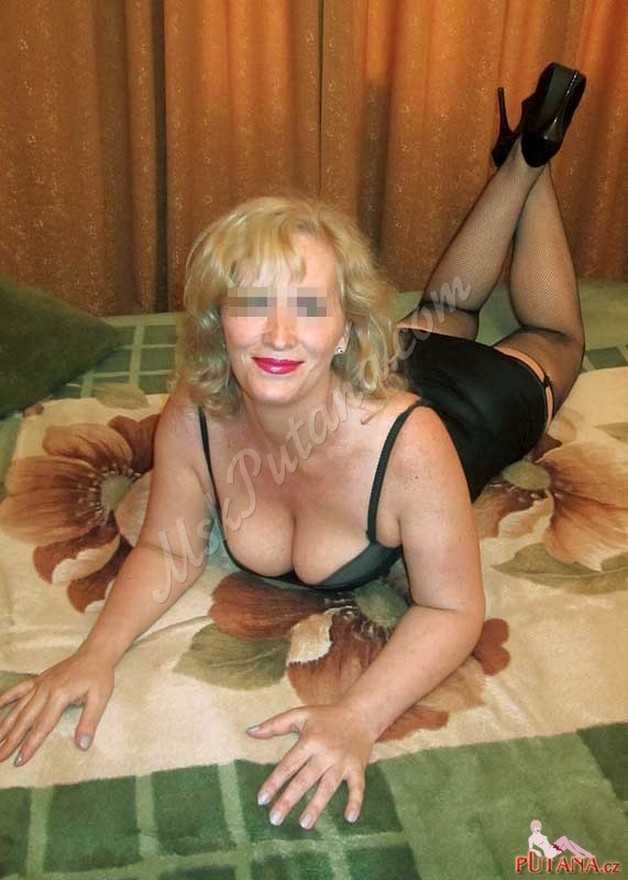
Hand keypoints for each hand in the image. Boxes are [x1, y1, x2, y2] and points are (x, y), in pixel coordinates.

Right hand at [0, 649, 114, 766]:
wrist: (95, 653)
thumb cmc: (99, 676)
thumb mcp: (100, 698)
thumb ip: (89, 722)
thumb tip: (82, 745)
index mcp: (59, 696)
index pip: (42, 726)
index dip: (30, 745)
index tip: (19, 761)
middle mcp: (45, 690)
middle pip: (25, 720)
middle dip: (11, 740)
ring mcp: (40, 684)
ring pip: (18, 708)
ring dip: (5, 725)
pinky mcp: (39, 679)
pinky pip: (18, 689)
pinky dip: (5, 698)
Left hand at [246, 703, 376, 830]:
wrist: (361, 713)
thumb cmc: (325, 716)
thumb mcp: (300, 715)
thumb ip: (274, 725)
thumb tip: (249, 732)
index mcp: (310, 740)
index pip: (288, 765)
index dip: (274, 782)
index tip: (261, 800)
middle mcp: (325, 752)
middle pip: (305, 779)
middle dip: (289, 800)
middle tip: (274, 819)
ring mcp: (342, 761)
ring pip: (328, 787)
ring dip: (317, 806)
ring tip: (303, 824)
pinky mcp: (357, 768)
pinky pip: (358, 787)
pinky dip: (356, 802)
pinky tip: (349, 819)